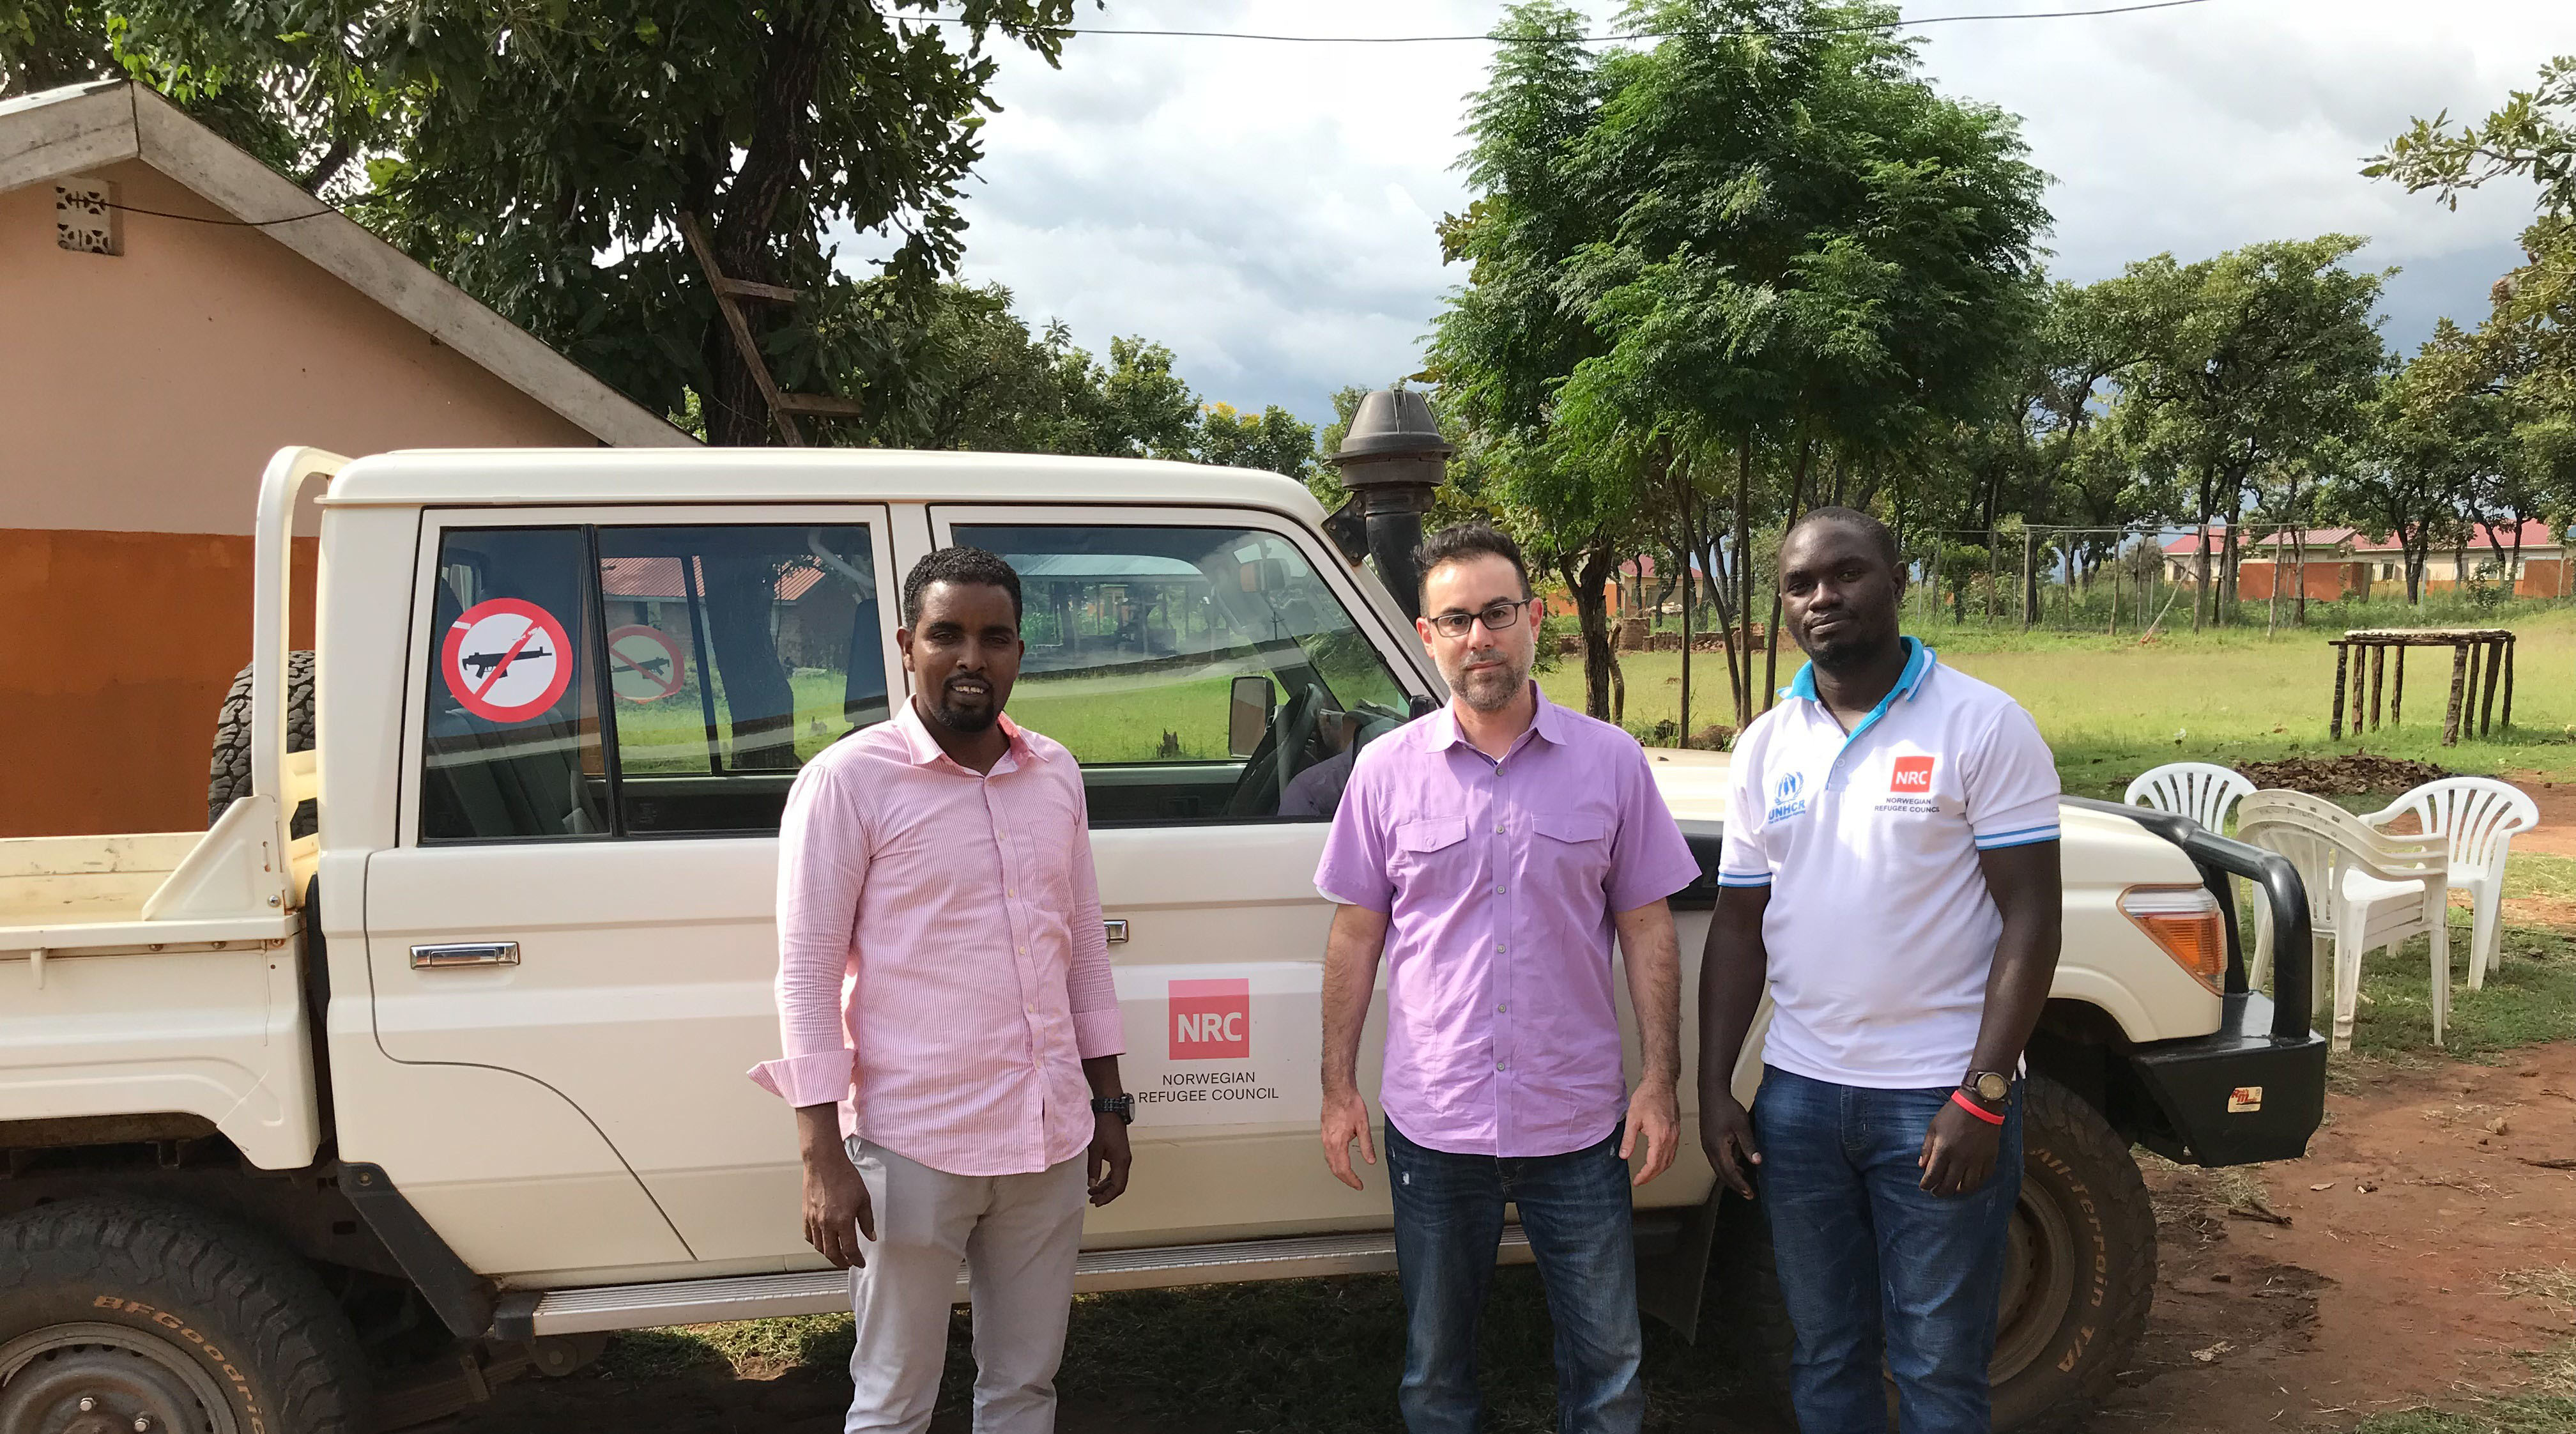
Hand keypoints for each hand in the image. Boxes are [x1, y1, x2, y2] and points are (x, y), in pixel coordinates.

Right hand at [802, 1147, 874, 1268]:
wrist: (824, 1162)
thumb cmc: (844, 1176)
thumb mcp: (863, 1198)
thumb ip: (867, 1220)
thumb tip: (870, 1236)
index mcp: (843, 1221)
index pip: (850, 1250)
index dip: (856, 1260)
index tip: (860, 1263)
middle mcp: (826, 1224)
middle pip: (832, 1254)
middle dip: (842, 1262)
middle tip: (848, 1263)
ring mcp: (814, 1221)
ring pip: (819, 1247)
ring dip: (829, 1254)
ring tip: (837, 1254)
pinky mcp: (805, 1215)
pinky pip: (809, 1236)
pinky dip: (816, 1243)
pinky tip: (822, 1241)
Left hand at [1088, 1113, 1131, 1205]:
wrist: (1110, 1110)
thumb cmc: (1103, 1127)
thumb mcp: (1095, 1149)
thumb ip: (1093, 1169)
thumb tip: (1092, 1185)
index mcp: (1121, 1161)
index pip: (1117, 1187)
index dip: (1107, 1197)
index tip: (1096, 1202)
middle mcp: (1125, 1161)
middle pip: (1119, 1185)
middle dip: (1106, 1194)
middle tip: (1092, 1200)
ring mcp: (1123, 1157)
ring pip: (1117, 1179)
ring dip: (1106, 1187)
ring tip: (1093, 1192)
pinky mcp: (1120, 1153)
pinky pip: (1116, 1171)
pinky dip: (1108, 1179)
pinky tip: (1098, 1181)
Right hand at [1320, 1084, 1376, 1190]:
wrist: (1338, 1090)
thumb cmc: (1349, 1103)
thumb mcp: (1363, 1126)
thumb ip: (1367, 1145)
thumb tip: (1370, 1160)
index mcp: (1338, 1143)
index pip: (1344, 1169)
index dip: (1352, 1180)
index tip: (1359, 1185)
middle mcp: (1328, 1142)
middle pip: (1334, 1168)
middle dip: (1345, 1179)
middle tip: (1354, 1183)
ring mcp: (1324, 1138)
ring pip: (1329, 1161)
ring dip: (1338, 1171)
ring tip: (1348, 1175)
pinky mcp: (1324, 1133)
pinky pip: (1327, 1153)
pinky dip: (1333, 1161)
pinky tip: (1339, 1160)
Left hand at [1621, 1081, 1680, 1185]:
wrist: (1660, 1084)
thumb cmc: (1647, 1097)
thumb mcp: (1632, 1118)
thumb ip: (1628, 1139)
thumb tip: (1624, 1155)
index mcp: (1659, 1136)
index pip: (1653, 1164)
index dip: (1645, 1175)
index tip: (1637, 1180)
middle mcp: (1670, 1137)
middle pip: (1663, 1165)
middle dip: (1652, 1176)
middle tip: (1641, 1180)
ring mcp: (1675, 1134)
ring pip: (1670, 1159)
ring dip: (1660, 1170)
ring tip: (1648, 1174)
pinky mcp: (1676, 1131)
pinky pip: (1673, 1151)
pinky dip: (1666, 1160)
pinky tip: (1659, 1160)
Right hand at [1698, 1093, 1761, 1197]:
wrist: (1711, 1094)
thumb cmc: (1727, 1108)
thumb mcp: (1742, 1126)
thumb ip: (1749, 1145)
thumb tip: (1757, 1162)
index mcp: (1717, 1148)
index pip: (1729, 1172)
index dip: (1740, 1184)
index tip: (1750, 1193)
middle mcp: (1709, 1150)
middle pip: (1722, 1174)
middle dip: (1735, 1185)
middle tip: (1747, 1194)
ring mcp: (1707, 1146)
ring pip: (1718, 1168)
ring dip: (1730, 1177)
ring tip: (1743, 1184)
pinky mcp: (1708, 1141)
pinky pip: (1716, 1160)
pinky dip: (1726, 1168)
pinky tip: (1735, 1166)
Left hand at [1918, 1098, 2003, 1195]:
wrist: (1979, 1104)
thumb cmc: (1953, 1113)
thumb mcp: (1934, 1127)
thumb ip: (1927, 1148)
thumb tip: (1922, 1165)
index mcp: (1944, 1150)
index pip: (1933, 1176)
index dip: (1926, 1185)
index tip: (1924, 1186)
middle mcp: (1960, 1159)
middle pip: (1949, 1186)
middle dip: (1940, 1192)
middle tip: (1936, 1192)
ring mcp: (1977, 1160)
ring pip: (1968, 1186)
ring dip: (1958, 1191)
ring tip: (1953, 1189)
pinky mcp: (1990, 1158)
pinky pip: (1983, 1178)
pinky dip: (1975, 1184)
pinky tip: (1969, 1182)